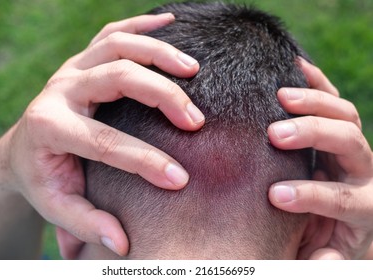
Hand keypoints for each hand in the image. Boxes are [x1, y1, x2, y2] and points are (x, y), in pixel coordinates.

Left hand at [0, 14, 203, 257]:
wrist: (25, 148)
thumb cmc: (44, 177)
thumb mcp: (57, 206)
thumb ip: (86, 224)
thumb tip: (121, 242)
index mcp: (50, 128)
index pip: (106, 142)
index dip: (146, 162)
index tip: (181, 179)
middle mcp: (60, 90)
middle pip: (117, 78)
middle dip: (162, 97)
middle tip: (195, 120)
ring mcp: (72, 68)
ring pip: (118, 45)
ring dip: (160, 53)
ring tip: (195, 70)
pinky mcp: (83, 59)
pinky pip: (114, 31)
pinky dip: (144, 24)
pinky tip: (171, 23)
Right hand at [267, 58, 372, 258]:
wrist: (342, 217)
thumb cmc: (326, 235)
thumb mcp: (325, 253)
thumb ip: (322, 258)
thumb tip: (321, 257)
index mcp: (365, 206)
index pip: (343, 197)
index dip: (310, 195)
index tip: (275, 195)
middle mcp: (365, 171)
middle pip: (349, 143)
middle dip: (311, 135)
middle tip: (275, 135)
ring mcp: (354, 147)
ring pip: (345, 115)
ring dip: (313, 103)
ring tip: (280, 97)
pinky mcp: (341, 129)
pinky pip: (335, 100)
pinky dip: (317, 82)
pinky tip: (297, 68)